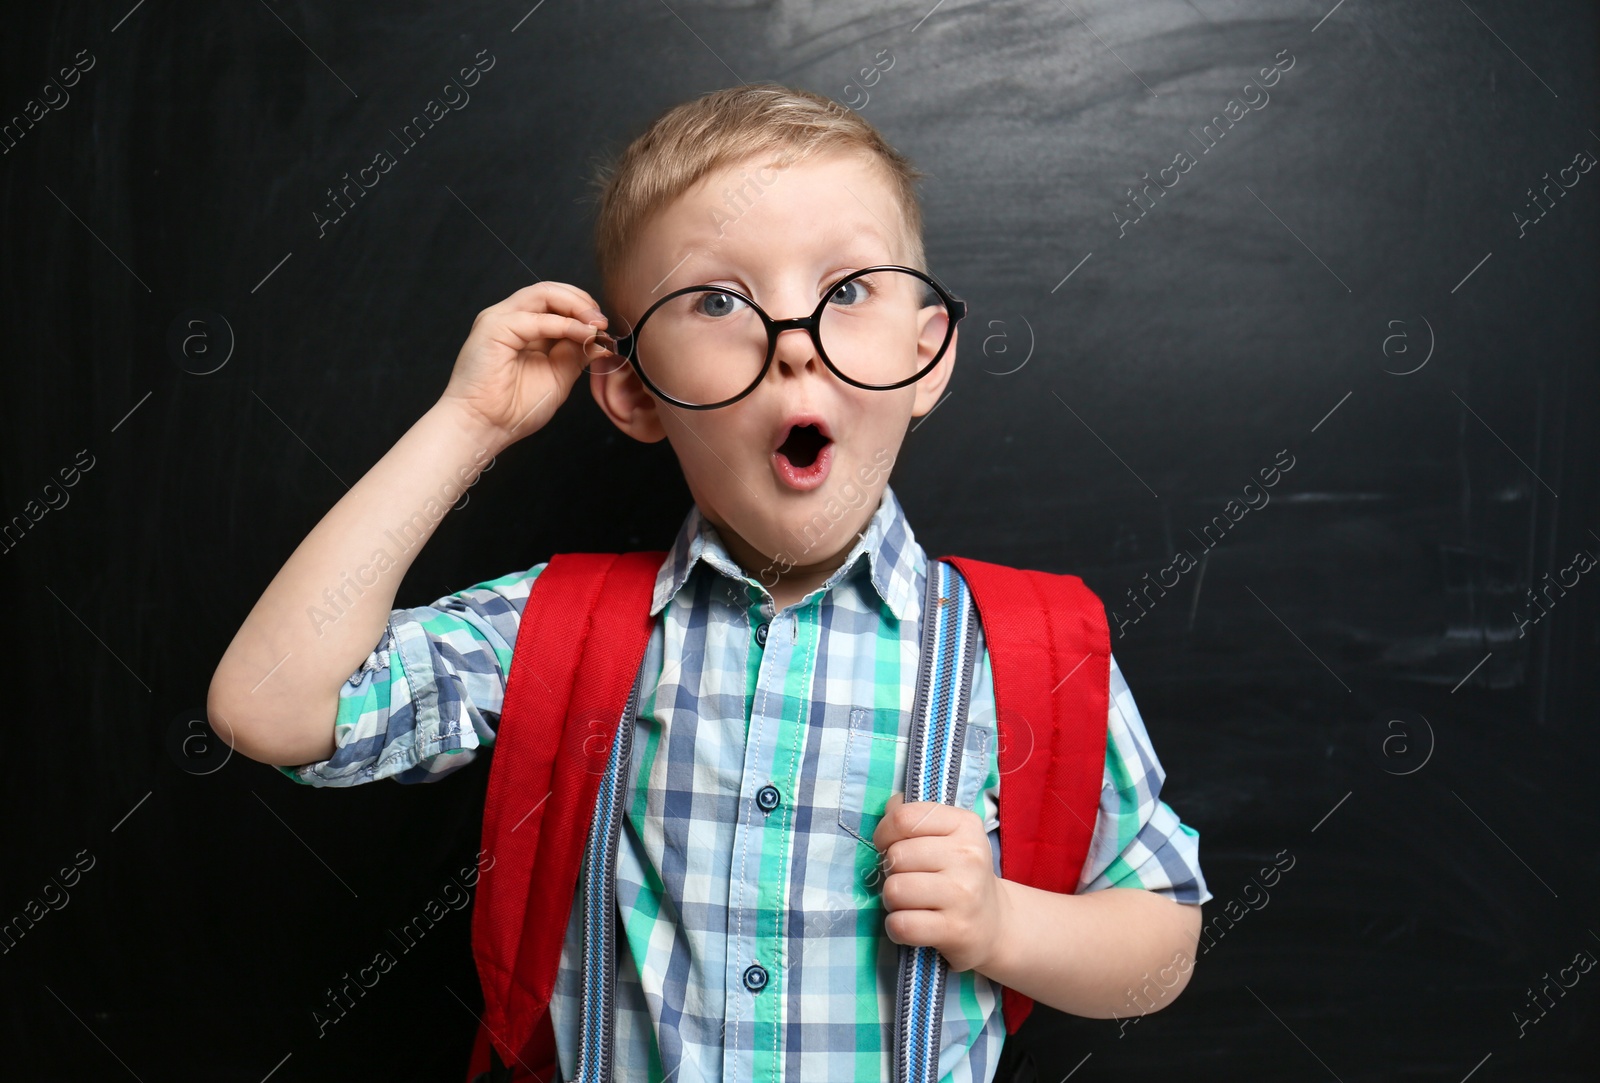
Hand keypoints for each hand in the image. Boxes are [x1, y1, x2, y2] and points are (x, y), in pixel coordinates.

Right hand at [438, 281, 614, 449]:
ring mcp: (499, 319)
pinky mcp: (493, 328)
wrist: (486, 428)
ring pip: (543, 294)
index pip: (555, 302)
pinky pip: (535, 318)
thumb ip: (575, 354)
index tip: (604, 328)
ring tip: (595, 324)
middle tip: (603, 322)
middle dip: (582, 302)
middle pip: (550, 291)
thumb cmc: (514, 409)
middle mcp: (509, 318)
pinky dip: (564, 324)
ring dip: (575, 306)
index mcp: (523, 327)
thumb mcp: (558, 376)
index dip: (583, 309)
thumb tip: (599, 339)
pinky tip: (583, 334)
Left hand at [871, 793, 1010, 973]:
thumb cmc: (959, 872)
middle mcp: (968, 856)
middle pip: (896, 856)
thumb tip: (887, 809)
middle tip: (908, 878)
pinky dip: (896, 927)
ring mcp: (963, 894)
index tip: (889, 846)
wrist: (993, 922)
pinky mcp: (955, 929)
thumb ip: (915, 816)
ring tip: (910, 901)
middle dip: (890, 871)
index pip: (903, 818)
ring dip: (892, 900)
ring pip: (894, 890)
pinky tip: (911, 921)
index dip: (884, 833)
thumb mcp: (948, 834)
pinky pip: (901, 924)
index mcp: (964, 824)